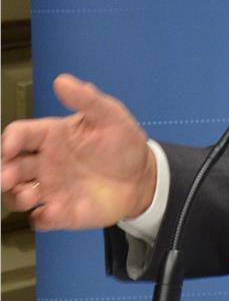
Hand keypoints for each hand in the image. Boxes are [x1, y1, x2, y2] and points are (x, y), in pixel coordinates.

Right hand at [1, 75, 155, 229]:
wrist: (142, 176)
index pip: (19, 135)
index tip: (9, 148)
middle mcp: (45, 163)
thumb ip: (86, 99)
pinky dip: (40, 219)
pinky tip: (51, 214)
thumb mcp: (110, 115)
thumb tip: (61, 80)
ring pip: (18, 195)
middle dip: (3, 173)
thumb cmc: (122, 143)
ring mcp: (51, 189)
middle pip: (10, 167)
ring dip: (16, 197)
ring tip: (30, 197)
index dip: (9, 140)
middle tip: (7, 178)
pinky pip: (41, 220)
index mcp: (52, 136)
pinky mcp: (62, 213)